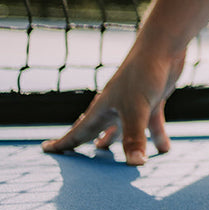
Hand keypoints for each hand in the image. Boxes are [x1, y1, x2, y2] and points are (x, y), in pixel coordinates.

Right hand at [41, 46, 186, 165]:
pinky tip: (164, 150)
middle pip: (96, 130)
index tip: (44, 149)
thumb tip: (135, 164)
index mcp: (103, 109)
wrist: (163, 45)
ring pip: (122, 129)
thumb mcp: (138, 109)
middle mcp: (115, 107)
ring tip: (110, 155)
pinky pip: (152, 124)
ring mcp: (133, 103)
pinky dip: (156, 137)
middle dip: (85, 143)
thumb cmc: (144, 73)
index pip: (78, 131)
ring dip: (118, 142)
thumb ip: (134, 137)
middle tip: (72, 155)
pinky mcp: (152, 100)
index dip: (62, 143)